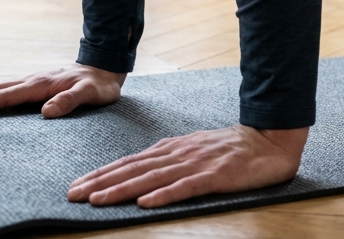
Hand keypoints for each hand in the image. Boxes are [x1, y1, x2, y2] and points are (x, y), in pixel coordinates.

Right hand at [0, 63, 124, 119]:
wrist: (105, 68)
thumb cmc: (99, 85)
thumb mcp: (91, 94)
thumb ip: (70, 101)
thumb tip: (46, 112)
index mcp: (40, 84)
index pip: (5, 96)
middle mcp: (30, 81)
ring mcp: (29, 82)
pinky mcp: (32, 86)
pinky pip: (2, 91)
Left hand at [67, 125, 308, 207]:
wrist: (270, 140)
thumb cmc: (232, 149)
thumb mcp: (195, 149)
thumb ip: (169, 159)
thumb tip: (139, 170)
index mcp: (173, 149)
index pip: (130, 162)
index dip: (102, 174)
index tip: (77, 186)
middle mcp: (179, 154)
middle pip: (134, 169)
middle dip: (101, 182)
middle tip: (72, 195)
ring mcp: (197, 164)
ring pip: (152, 179)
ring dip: (122, 189)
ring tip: (97, 200)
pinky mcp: (216, 176)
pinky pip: (187, 187)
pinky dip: (165, 195)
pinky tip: (146, 203)